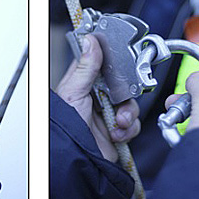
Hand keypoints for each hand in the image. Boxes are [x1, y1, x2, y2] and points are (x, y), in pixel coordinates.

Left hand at [55, 34, 140, 161]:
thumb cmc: (65, 127)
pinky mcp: (118, 129)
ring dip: (127, 114)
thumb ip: (86, 67)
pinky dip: (128, 129)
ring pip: (131, 104)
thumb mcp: (74, 92)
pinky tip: (116, 133)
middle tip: (118, 99)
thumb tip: (90, 41)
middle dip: (125, 94)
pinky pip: (134, 123)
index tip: (120, 62)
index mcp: (83, 83)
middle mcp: (97, 97)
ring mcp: (108, 113)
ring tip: (117, 122)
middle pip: (122, 84)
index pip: (101, 64)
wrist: (77, 158)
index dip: (113, 62)